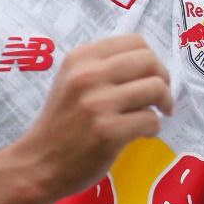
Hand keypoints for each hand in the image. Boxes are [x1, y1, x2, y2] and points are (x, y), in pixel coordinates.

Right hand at [17, 34, 171, 195]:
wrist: (39, 163)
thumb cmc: (62, 122)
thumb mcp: (72, 81)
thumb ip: (104, 66)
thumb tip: (152, 64)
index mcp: (81, 57)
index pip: (135, 41)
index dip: (151, 59)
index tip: (151, 76)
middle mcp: (88, 75)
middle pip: (149, 61)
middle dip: (163, 79)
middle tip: (161, 97)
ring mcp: (98, 103)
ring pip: (155, 89)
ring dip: (163, 103)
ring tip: (156, 115)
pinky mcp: (108, 131)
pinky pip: (151, 120)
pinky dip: (153, 128)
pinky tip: (142, 134)